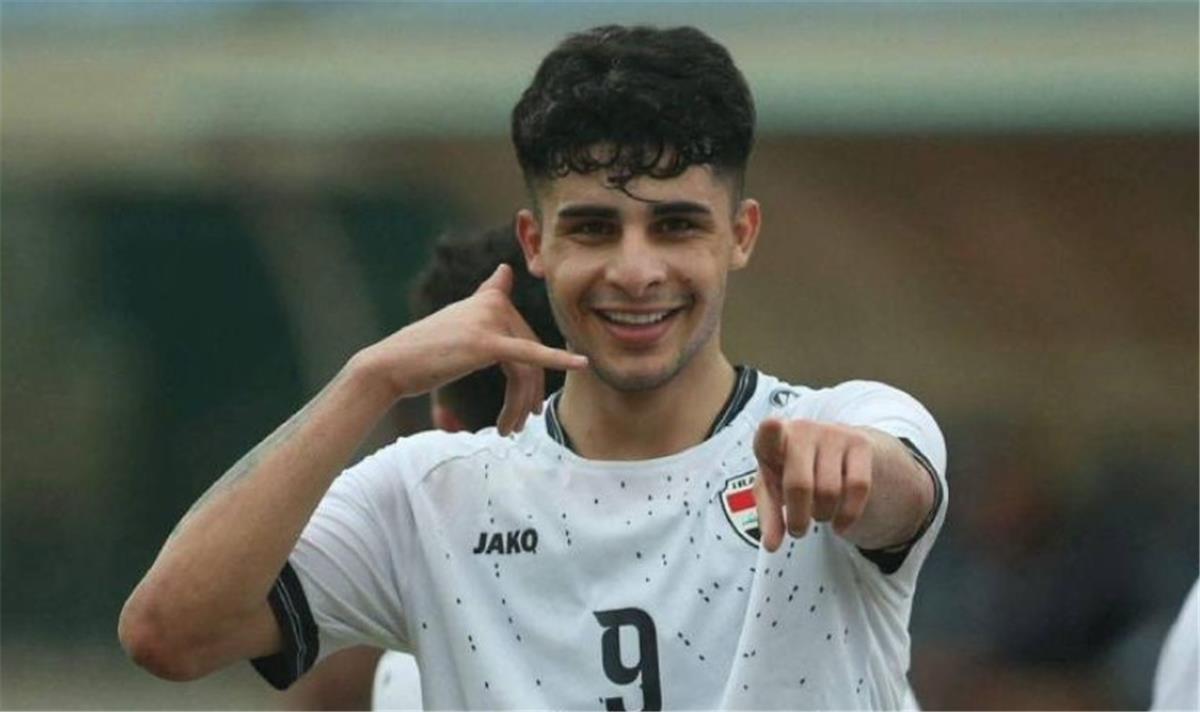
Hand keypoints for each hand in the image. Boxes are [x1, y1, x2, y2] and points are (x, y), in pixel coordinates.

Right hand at [359, 264, 586, 434]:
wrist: (390, 365)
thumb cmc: (421, 352)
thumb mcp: (458, 320)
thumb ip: (486, 298)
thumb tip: (506, 268)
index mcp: (488, 298)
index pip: (525, 331)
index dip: (549, 350)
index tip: (575, 358)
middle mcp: (492, 303)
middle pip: (530, 354)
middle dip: (528, 393)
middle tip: (521, 421)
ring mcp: (490, 320)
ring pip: (526, 367)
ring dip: (522, 402)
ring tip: (511, 428)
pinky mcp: (487, 342)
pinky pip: (528, 357)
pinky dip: (558, 360)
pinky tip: (580, 365)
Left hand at [752, 418, 872, 552]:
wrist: (832, 451)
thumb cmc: (791, 470)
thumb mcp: (774, 490)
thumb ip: (769, 516)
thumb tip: (772, 544)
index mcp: (771, 440)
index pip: (769, 433)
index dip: (771, 431)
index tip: (772, 425)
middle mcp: (802, 430)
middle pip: (800, 485)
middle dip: (798, 518)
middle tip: (798, 529)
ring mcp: (832, 433)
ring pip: (830, 491)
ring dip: (823, 515)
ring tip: (818, 514)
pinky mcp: (859, 442)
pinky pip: (858, 487)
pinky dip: (848, 514)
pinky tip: (840, 522)